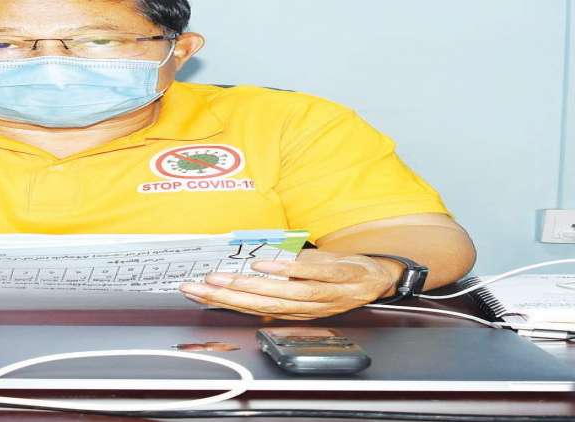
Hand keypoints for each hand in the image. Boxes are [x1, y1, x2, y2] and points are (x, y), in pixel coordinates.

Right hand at [177, 250, 397, 319]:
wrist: (379, 278)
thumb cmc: (338, 281)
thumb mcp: (306, 283)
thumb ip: (278, 279)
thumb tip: (243, 270)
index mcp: (295, 309)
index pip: (253, 308)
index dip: (222, 302)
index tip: (195, 292)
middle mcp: (307, 307)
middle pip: (261, 305)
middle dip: (224, 296)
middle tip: (197, 288)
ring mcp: (325, 294)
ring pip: (281, 294)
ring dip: (247, 287)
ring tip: (220, 278)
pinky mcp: (341, 277)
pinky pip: (312, 276)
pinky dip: (286, 271)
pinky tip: (263, 265)